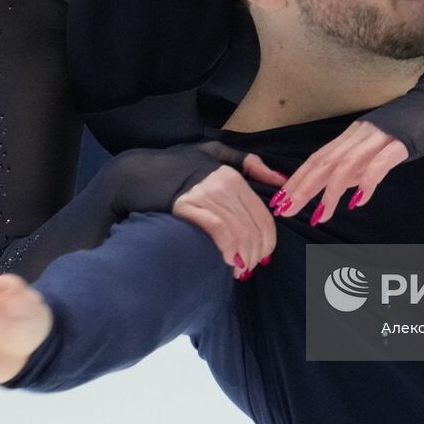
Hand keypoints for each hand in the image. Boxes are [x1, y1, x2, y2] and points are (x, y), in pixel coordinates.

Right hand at [172, 154, 285, 278]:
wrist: (143, 172)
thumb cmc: (183, 165)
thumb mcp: (218, 153)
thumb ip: (250, 164)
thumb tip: (281, 180)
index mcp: (234, 177)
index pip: (262, 216)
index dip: (268, 241)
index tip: (264, 255)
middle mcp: (223, 186)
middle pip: (252, 228)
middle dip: (255, 254)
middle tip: (249, 267)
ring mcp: (205, 196)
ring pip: (238, 232)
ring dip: (242, 257)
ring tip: (239, 269)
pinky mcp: (186, 208)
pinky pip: (218, 230)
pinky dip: (228, 248)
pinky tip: (227, 260)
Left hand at [270, 120, 407, 225]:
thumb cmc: (409, 127)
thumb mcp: (377, 150)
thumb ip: (360, 169)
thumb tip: (345, 194)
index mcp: (350, 137)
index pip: (318, 159)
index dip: (298, 179)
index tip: (281, 200)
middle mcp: (359, 135)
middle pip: (325, 162)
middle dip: (303, 187)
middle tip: (286, 210)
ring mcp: (379, 136)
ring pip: (347, 164)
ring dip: (331, 191)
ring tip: (320, 215)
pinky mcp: (401, 141)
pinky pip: (380, 162)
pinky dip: (367, 180)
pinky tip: (359, 199)